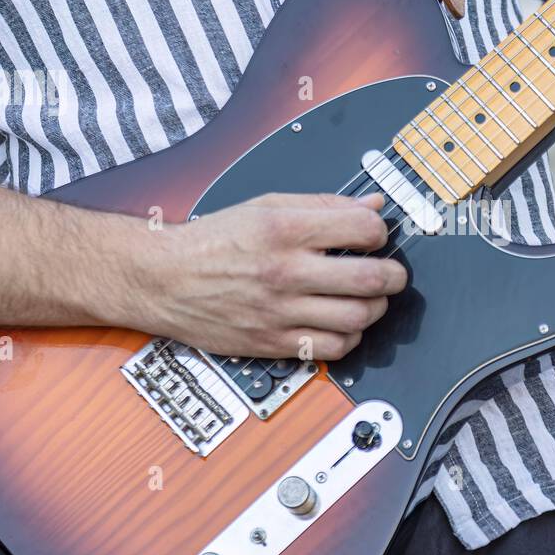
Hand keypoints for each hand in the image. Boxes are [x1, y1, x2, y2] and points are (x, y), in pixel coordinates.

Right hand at [137, 192, 407, 358]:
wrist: (161, 278)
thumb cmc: (211, 242)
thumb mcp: (265, 207)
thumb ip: (322, 205)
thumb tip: (371, 204)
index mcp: (284, 229)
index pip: (363, 228)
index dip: (379, 231)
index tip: (375, 235)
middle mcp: (285, 271)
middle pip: (370, 278)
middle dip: (394, 275)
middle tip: (391, 273)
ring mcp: (280, 310)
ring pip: (358, 318)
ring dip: (374, 309)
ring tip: (367, 299)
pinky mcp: (272, 343)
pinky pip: (332, 350)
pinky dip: (349, 339)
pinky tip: (343, 325)